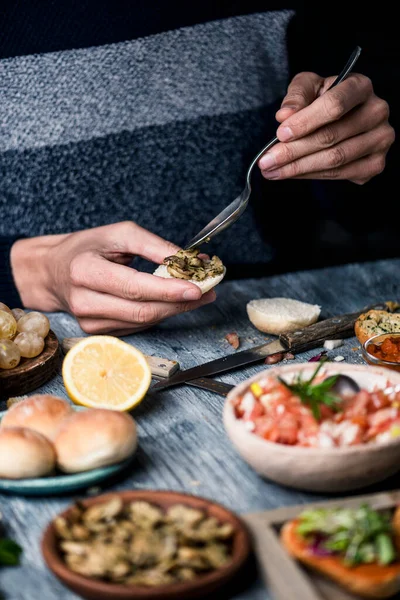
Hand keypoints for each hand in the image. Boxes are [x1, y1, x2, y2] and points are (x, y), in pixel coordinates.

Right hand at [11, 222, 215, 334]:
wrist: (52, 272)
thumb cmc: (87, 248)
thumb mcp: (118, 233)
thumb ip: (152, 245)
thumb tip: (186, 260)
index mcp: (85, 271)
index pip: (134, 287)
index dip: (168, 291)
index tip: (197, 288)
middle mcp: (84, 302)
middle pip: (142, 311)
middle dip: (180, 303)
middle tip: (208, 292)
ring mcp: (90, 323)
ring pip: (143, 323)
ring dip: (175, 310)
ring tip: (198, 295)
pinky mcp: (98, 333)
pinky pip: (138, 327)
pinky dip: (160, 314)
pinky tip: (173, 302)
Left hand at [258, 71, 394, 184]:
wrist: (346, 117)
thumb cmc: (325, 99)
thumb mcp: (309, 87)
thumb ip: (296, 96)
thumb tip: (284, 116)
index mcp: (361, 86)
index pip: (334, 105)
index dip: (305, 122)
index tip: (280, 134)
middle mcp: (377, 112)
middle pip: (331, 136)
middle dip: (293, 152)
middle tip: (266, 161)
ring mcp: (380, 139)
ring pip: (335, 159)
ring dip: (298, 168)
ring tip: (272, 170)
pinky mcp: (376, 163)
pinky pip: (340, 174)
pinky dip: (312, 176)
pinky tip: (292, 174)